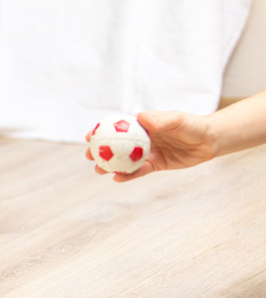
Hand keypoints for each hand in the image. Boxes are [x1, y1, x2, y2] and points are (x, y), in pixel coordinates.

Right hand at [85, 110, 216, 181]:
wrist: (209, 141)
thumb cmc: (192, 125)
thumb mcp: (177, 119)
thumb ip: (160, 119)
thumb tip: (141, 118)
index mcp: (142, 125)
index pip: (117, 127)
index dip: (102, 131)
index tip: (90, 135)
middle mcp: (142, 139)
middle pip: (116, 145)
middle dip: (100, 151)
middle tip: (89, 155)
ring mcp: (147, 152)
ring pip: (123, 160)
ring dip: (110, 165)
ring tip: (99, 170)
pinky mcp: (155, 165)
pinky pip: (138, 171)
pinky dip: (127, 175)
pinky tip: (117, 179)